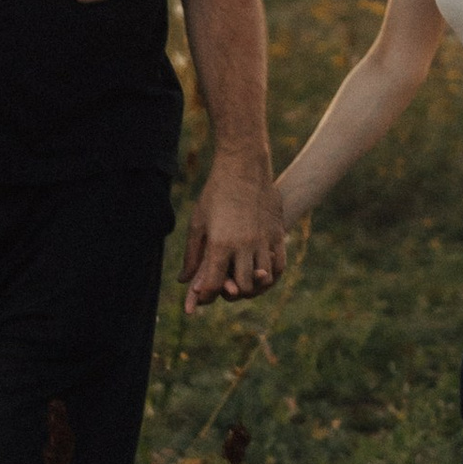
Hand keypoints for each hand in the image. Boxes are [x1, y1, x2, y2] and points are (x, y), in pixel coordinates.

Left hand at [182, 152, 284, 312]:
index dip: (205, 296)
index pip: (213, 284)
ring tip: (244, 281)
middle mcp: (243, 245)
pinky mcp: (277, 234)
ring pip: (262, 280)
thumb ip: (192, 255)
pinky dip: (271, 276)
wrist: (244, 167)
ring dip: (252, 286)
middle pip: (242, 287)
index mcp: (220, 244)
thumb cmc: (216, 193)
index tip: (201, 296)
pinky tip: (262, 273)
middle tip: (225, 288)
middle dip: (232, 293)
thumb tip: (183, 280)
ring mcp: (263, 240)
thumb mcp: (198, 223)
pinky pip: (279, 265)